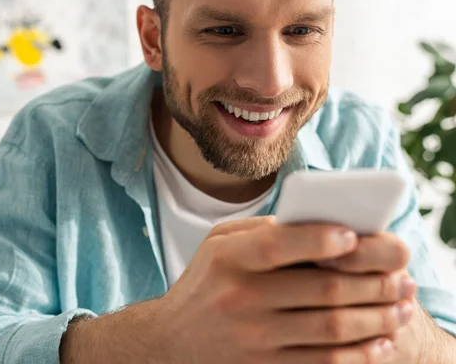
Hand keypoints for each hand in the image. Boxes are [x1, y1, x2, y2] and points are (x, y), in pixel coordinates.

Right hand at [154, 217, 417, 363]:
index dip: (323, 239)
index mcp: (228, 258)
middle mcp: (240, 298)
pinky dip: (361, 353)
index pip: (280, 244)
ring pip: (332, 327)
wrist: (171, 341)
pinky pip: (324, 362)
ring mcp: (254, 338)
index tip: (356, 236)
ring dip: (378, 317)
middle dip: (374, 282)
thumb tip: (322, 225)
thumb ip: (263, 229)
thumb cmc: (205, 283)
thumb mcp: (218, 244)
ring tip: (403, 307)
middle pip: (322, 288)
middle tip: (404, 277)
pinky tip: (381, 340)